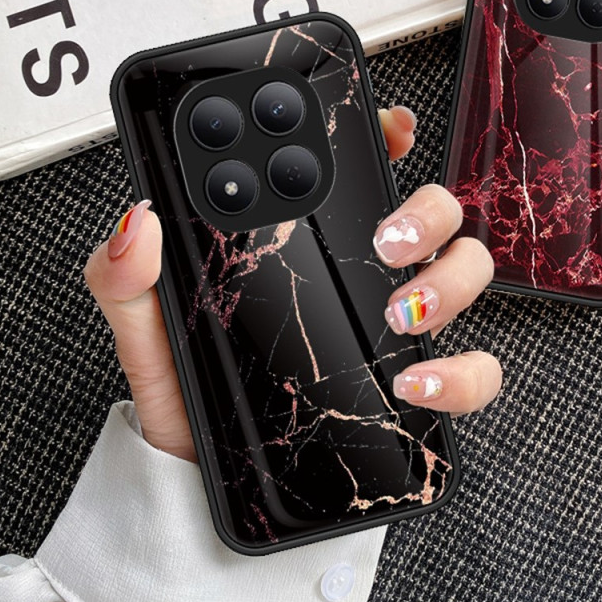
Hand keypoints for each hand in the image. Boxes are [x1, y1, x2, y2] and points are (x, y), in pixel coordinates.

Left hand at [84, 106, 500, 461]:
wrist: (202, 472)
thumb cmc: (185, 389)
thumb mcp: (146, 323)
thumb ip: (126, 273)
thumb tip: (140, 224)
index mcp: (309, 241)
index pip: (361, 168)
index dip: (385, 136)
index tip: (393, 128)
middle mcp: (362, 274)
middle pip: (435, 210)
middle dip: (428, 210)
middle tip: (388, 239)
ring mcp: (397, 324)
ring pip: (468, 271)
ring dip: (451, 281)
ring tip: (401, 309)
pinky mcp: (420, 384)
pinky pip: (474, 368)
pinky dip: (462, 371)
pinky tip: (417, 381)